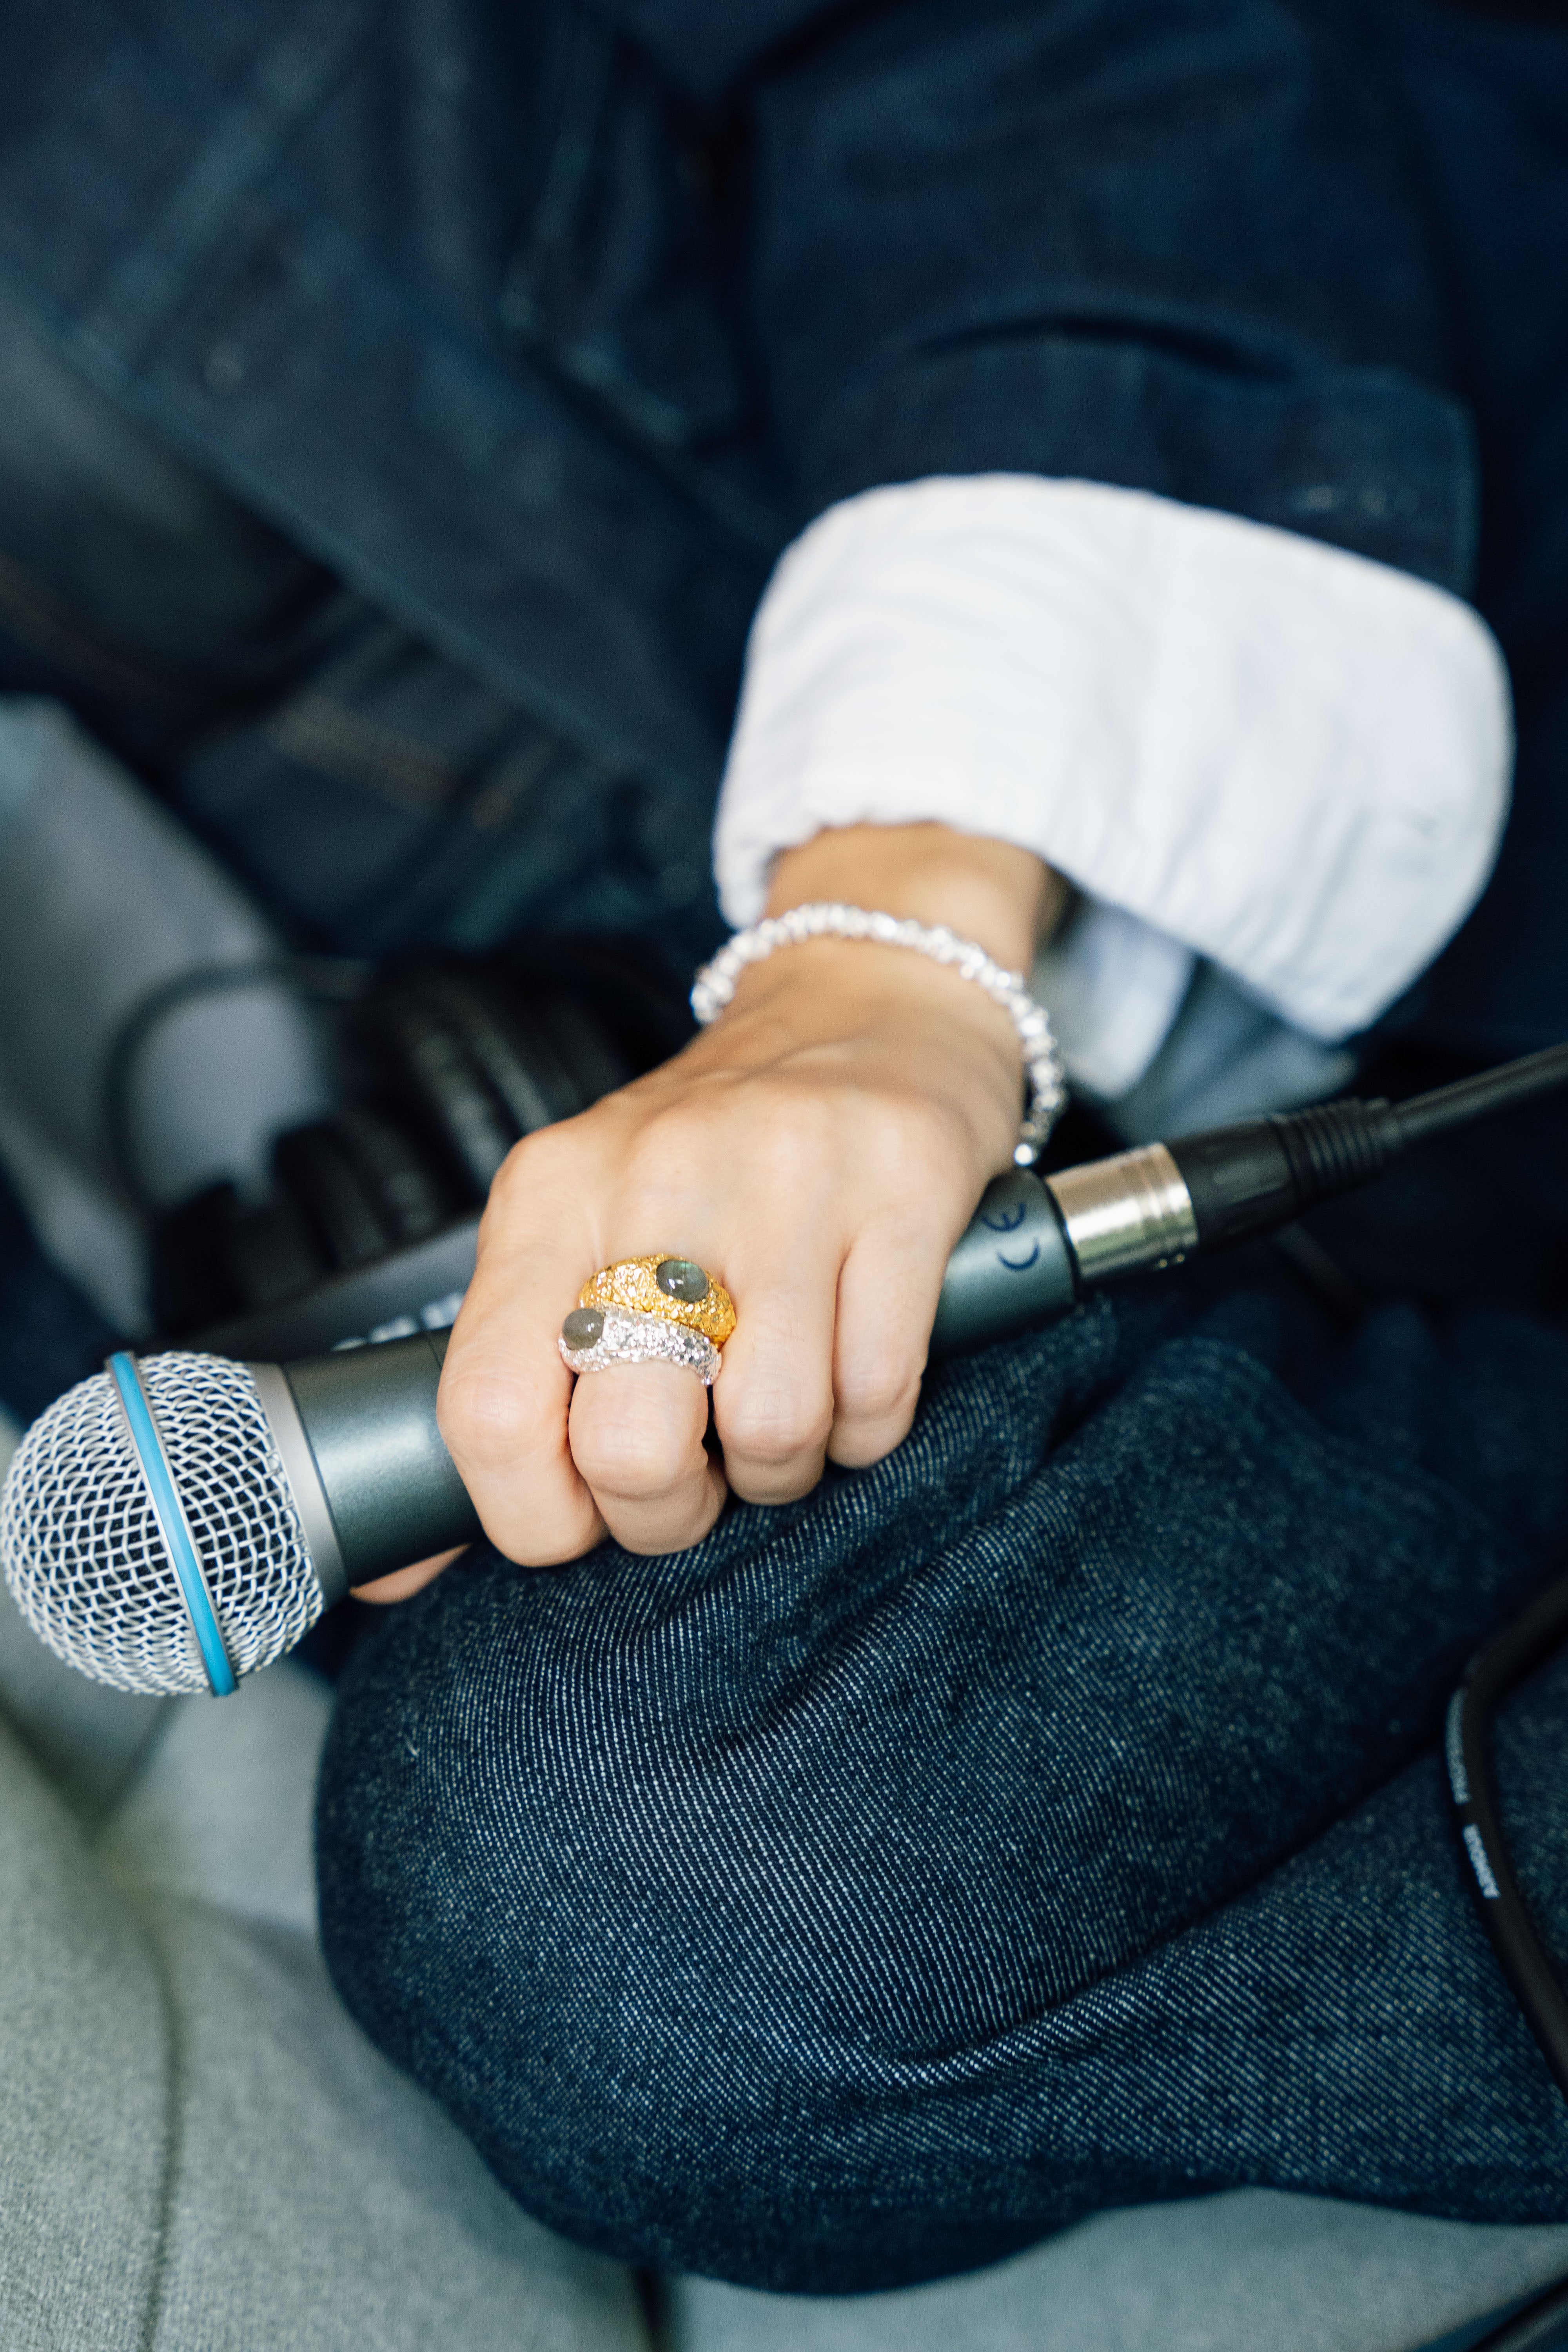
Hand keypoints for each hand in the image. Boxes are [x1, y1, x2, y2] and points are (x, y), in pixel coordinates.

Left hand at [415, 825, 1059, 1569]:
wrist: (868, 1001)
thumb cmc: (718, 1152)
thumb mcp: (581, 1220)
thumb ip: (506, 1369)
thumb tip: (397, 1571)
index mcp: (550, 1194)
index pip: (486, 1408)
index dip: (533, 1514)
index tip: (580, 1514)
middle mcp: (656, 1176)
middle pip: (631, 1445)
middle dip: (668, 1509)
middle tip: (696, 1471)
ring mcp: (786, 1180)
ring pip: (771, 1432)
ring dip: (783, 1466)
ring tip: (780, 1408)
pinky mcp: (902, 1190)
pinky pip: (878, 1394)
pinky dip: (867, 1426)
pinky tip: (853, 1373)